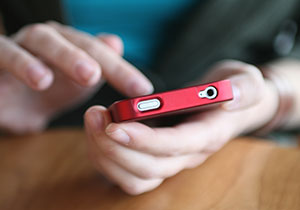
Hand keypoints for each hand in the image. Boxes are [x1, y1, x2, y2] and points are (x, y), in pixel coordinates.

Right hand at [0, 22, 152, 133]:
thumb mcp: (76, 85)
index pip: (100, 53)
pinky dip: (20, 63)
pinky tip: (39, 80)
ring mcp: (22, 45)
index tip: (142, 90)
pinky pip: (4, 53)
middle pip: (73, 41)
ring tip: (77, 77)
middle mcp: (49, 41)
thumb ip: (98, 67)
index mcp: (70, 46)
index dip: (122, 70)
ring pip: (40, 40)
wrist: (10, 103)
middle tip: (98, 76)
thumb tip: (116, 42)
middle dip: (90, 56)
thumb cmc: (47, 91)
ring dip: (60, 55)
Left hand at [84, 60, 278, 194]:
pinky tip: (97, 132)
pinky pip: (126, 173)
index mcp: (208, 135)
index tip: (114, 124)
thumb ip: (245, 88)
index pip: (175, 146)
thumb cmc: (231, 90)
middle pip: (149, 168)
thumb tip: (228, 98)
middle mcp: (188, 156)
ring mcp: (170, 161)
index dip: (144, 140)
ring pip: (134, 178)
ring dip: (106, 155)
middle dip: (116, 147)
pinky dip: (105, 157)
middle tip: (94, 115)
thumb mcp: (246, 80)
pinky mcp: (155, 159)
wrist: (225, 104)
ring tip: (92, 121)